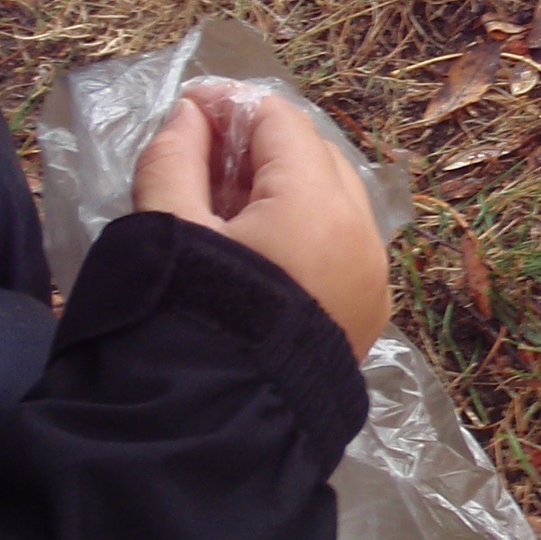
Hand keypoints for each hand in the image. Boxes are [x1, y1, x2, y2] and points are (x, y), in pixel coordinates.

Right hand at [133, 93, 389, 359]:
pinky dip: (304, 231)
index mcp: (317, 203)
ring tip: (221, 210)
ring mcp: (372, 278)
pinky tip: (256, 252)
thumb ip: (176, 158)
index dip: (229, 107)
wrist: (214, 431)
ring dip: (283, 189)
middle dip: (259, 149)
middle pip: (313, 156)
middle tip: (198, 161)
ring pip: (332, 201)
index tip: (186, 112)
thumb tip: (192, 116)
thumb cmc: (186, 318)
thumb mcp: (168, 228)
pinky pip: (341, 246)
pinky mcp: (367, 314)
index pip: (279, 122)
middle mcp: (362, 233)